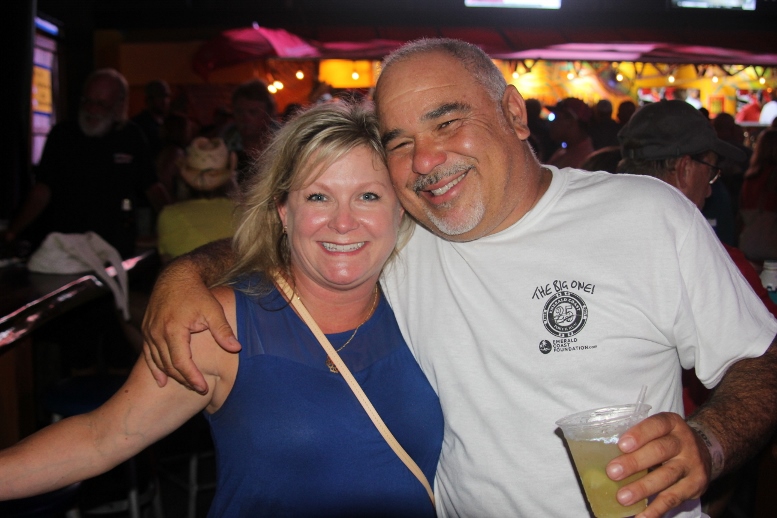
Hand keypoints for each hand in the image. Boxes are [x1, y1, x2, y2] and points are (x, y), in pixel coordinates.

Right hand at [141, 260, 239, 393]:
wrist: (176, 277)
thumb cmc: (197, 293)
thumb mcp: (213, 310)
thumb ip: (223, 330)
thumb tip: (236, 348)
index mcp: (173, 329)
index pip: (181, 362)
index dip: (192, 377)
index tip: (203, 387)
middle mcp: (157, 333)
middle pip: (169, 365)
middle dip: (184, 379)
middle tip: (199, 389)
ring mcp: (149, 332)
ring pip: (158, 362)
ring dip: (171, 375)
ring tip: (186, 384)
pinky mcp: (147, 331)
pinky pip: (148, 355)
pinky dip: (154, 369)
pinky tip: (161, 381)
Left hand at [604, 412, 711, 517]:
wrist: (706, 451)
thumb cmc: (668, 439)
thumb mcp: (659, 431)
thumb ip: (638, 438)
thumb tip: (602, 453)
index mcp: (672, 423)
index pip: (656, 425)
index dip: (639, 434)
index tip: (621, 445)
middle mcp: (684, 442)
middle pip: (659, 451)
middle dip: (634, 463)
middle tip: (612, 473)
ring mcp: (692, 464)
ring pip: (666, 476)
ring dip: (642, 488)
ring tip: (622, 498)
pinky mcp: (695, 486)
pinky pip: (673, 499)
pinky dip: (656, 509)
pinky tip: (641, 516)